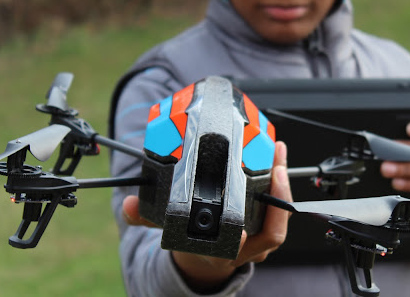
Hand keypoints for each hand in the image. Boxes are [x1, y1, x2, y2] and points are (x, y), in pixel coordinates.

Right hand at [122, 141, 291, 291]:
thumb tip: (126, 206)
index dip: (241, 241)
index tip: (242, 229)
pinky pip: (280, 207)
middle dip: (277, 198)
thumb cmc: (192, 240)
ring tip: (278, 152)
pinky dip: (281, 182)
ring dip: (283, 184)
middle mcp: (244, 249)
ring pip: (280, 217)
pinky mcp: (267, 226)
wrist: (205, 257)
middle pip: (271, 230)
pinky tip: (277, 157)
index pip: (235, 250)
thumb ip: (148, 218)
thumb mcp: (168, 231)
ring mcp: (259, 240)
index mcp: (219, 252)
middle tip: (276, 167)